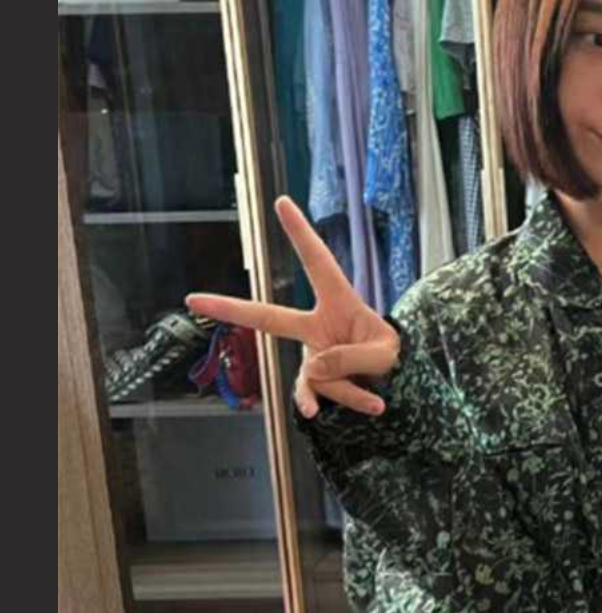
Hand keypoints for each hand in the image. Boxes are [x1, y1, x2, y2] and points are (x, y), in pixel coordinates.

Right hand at [186, 196, 398, 418]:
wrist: (396, 386)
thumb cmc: (392, 357)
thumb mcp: (386, 354)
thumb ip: (352, 358)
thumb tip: (313, 369)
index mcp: (339, 302)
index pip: (317, 263)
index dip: (300, 234)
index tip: (282, 201)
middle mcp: (317, 326)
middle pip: (268, 317)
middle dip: (230, 308)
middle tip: (193, 299)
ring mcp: (312, 356)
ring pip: (316, 375)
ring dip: (349, 389)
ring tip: (376, 398)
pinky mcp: (314, 383)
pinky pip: (316, 396)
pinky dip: (342, 403)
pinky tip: (347, 410)